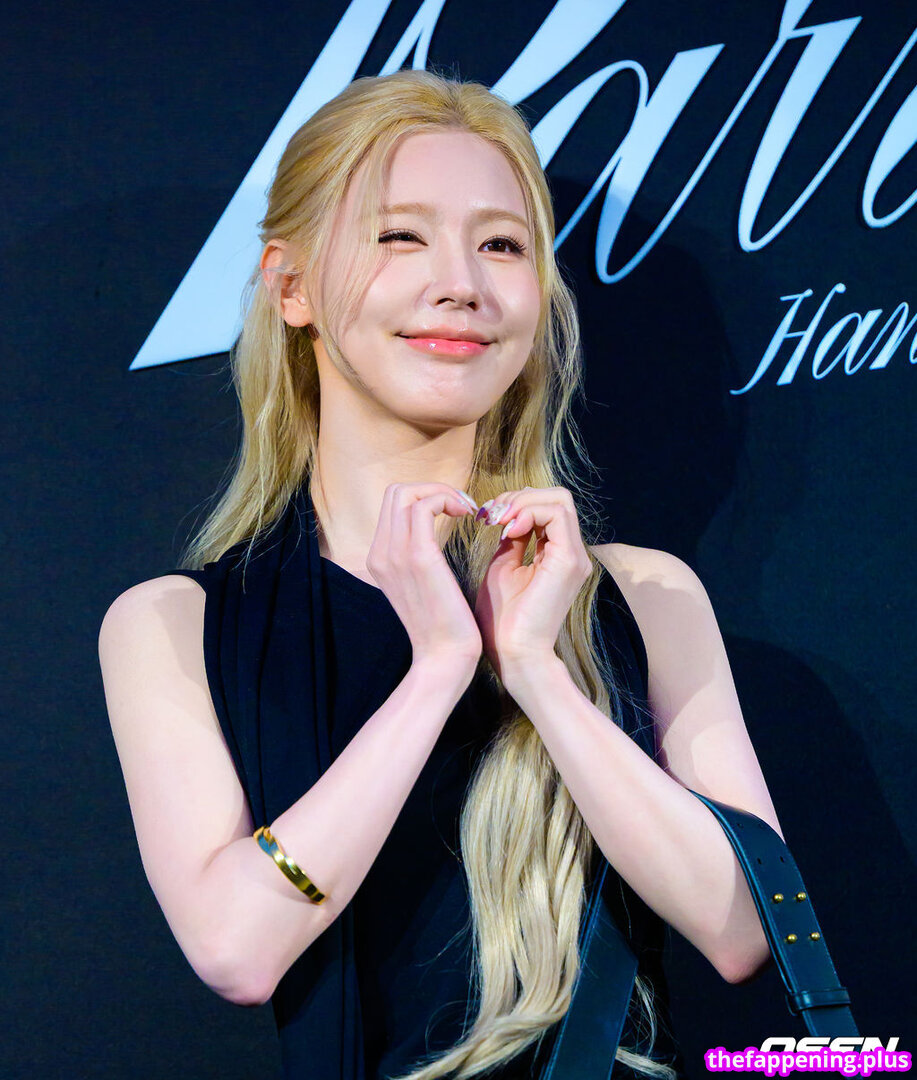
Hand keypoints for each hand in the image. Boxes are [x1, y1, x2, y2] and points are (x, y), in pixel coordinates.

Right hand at [367, 483, 481, 669]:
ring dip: (442, 492)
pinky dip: (448, 499)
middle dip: (432, 489)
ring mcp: (394, 554)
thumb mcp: (424, 586)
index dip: (426, 497)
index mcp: (380, 558)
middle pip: (395, 492)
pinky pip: (424, 506)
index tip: (456, 512)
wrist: (445, 658)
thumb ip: (420, 558)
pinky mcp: (418, 557)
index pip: (393, 505)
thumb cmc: (445, 624)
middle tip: (462, 507)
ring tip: (467, 509)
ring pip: (407, 492)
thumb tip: (432, 536)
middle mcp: (380, 553)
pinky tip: (469, 515)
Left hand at [474, 486, 592, 680]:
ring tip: (497, 519)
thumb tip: (508, 516)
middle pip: (557, 497)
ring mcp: (574, 557)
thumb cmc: (503, 620)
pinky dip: (529, 512)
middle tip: (491, 513)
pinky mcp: (568, 561)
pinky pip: (556, 515)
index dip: (516, 502)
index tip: (487, 515)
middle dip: (520, 496)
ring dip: (523, 502)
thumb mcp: (503, 567)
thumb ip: (512, 540)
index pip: (547, 508)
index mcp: (557, 555)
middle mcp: (572, 553)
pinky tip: (508, 528)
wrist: (512, 653)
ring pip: (559, 500)